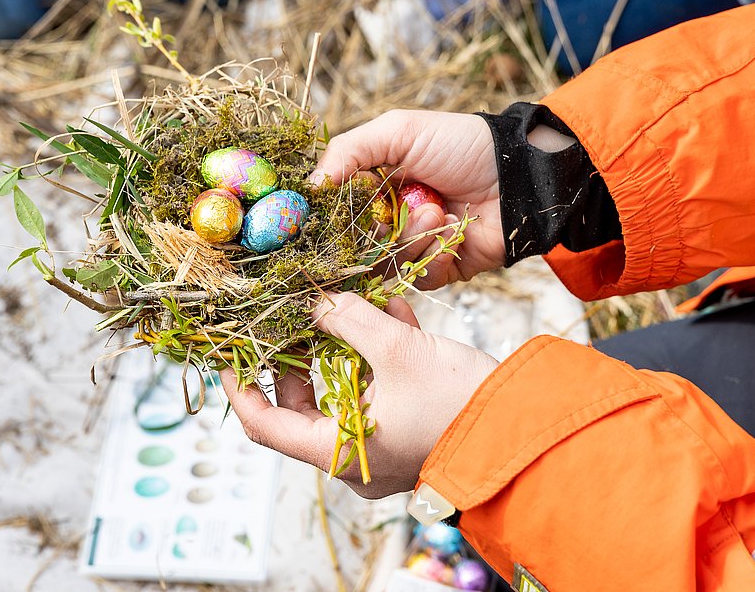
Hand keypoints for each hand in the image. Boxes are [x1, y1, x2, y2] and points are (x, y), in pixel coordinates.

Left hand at [222, 293, 497, 497]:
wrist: (528, 428)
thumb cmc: (459, 404)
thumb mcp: (398, 351)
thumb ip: (350, 320)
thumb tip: (317, 300)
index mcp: (337, 450)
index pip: (263, 423)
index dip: (239, 385)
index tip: (226, 351)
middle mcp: (353, 455)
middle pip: (302, 403)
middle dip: (296, 354)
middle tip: (290, 314)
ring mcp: (383, 443)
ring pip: (343, 389)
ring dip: (342, 344)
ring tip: (343, 302)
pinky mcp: (411, 427)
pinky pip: (379, 388)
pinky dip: (377, 353)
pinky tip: (387, 310)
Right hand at [312, 110, 504, 287]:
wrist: (519, 175)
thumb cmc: (461, 145)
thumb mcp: (399, 131)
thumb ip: (349, 151)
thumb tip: (309, 186)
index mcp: (372, 185)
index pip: (335, 211)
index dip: (329, 219)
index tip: (324, 221)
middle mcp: (387, 218)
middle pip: (355, 245)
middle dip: (374, 231)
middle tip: (389, 217)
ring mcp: (412, 245)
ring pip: (385, 264)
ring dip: (411, 239)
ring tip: (439, 212)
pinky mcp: (440, 268)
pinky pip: (418, 278)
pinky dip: (435, 256)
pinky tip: (454, 231)